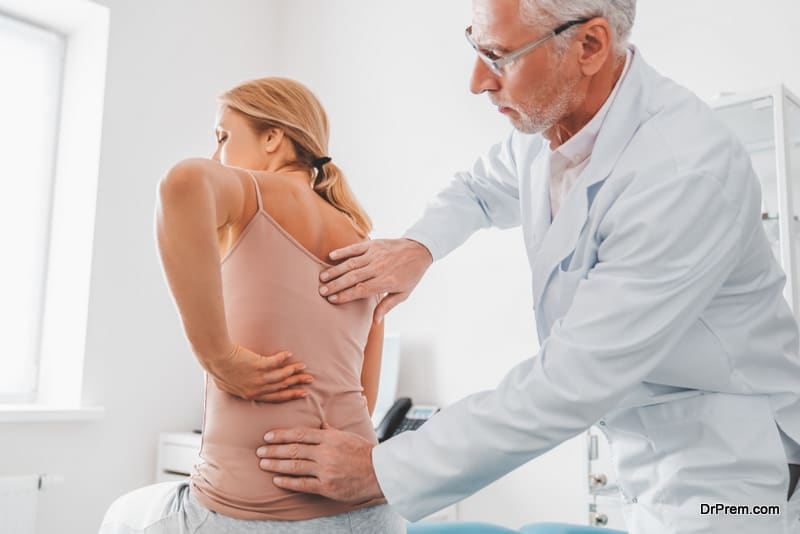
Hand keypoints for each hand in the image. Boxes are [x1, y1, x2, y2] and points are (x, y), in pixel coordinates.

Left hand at [203, 344, 312, 401]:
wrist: (215, 359)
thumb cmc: (218, 370)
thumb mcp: (228, 385)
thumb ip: (240, 387)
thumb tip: (244, 387)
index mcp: (251, 394)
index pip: (275, 397)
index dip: (289, 395)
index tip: (300, 393)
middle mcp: (257, 388)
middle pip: (282, 387)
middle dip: (297, 384)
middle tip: (309, 381)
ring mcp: (259, 377)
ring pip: (281, 376)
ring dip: (294, 371)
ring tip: (303, 366)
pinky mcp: (258, 365)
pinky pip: (275, 362)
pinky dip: (283, 358)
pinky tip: (289, 354)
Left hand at [256, 425, 383, 503]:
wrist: (379, 473)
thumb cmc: (363, 453)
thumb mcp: (347, 436)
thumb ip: (330, 431)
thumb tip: (320, 424)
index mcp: (329, 438)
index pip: (299, 434)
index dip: (281, 435)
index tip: (268, 436)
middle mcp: (325, 452)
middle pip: (293, 449)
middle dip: (273, 449)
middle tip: (259, 450)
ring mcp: (325, 470)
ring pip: (294, 465)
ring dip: (275, 464)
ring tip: (262, 463)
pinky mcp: (326, 487)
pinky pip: (302, 484)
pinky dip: (287, 481)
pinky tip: (276, 479)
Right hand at [319, 238, 432, 322]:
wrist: (420, 250)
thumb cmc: (411, 275)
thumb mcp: (403, 294)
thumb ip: (387, 306)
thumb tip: (375, 321)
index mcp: (386, 281)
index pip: (362, 290)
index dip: (346, 295)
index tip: (332, 300)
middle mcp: (379, 268)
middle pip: (353, 277)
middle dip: (336, 285)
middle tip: (321, 291)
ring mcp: (375, 255)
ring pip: (351, 263)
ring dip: (335, 270)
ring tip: (322, 277)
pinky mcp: (373, 244)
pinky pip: (355, 248)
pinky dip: (343, 251)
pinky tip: (331, 256)